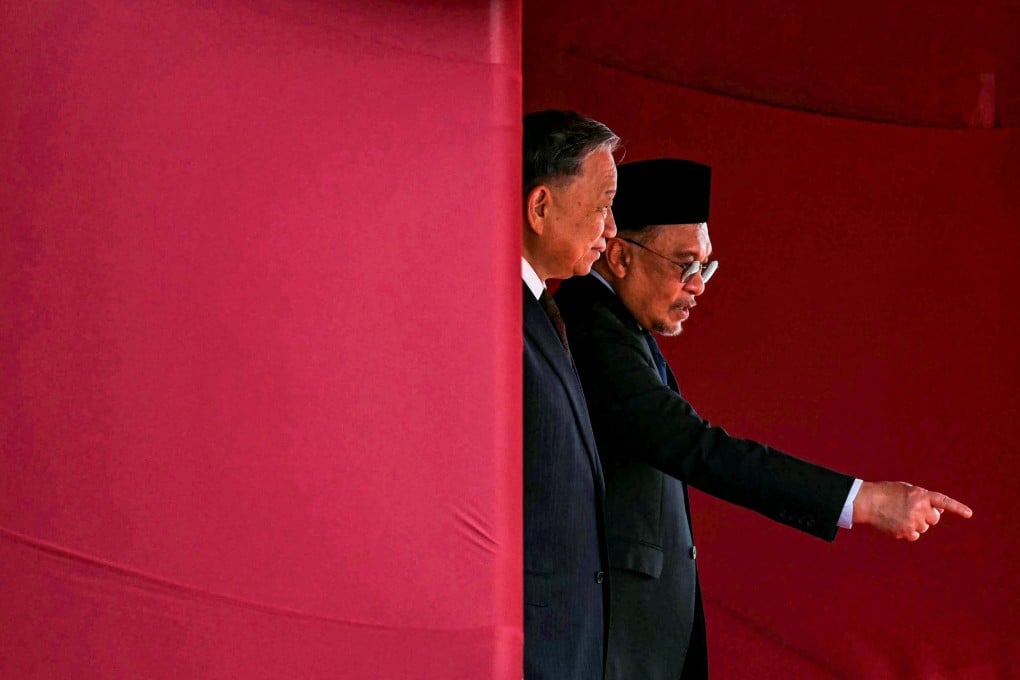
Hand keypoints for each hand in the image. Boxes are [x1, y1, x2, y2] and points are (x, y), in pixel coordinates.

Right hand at [852, 481, 972, 540]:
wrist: (867, 502)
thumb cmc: (885, 493)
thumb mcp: (906, 489)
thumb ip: (923, 498)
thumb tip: (939, 512)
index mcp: (921, 495)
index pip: (943, 502)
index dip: (957, 508)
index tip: (969, 514)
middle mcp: (920, 509)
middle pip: (934, 519)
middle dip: (927, 516)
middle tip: (913, 512)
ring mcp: (913, 522)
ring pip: (923, 528)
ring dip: (916, 524)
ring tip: (899, 515)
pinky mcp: (905, 532)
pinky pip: (914, 536)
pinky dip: (908, 532)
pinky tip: (896, 524)